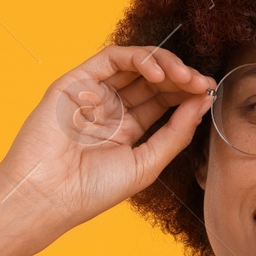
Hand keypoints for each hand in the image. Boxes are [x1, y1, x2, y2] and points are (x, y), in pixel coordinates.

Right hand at [0, 44, 215, 228]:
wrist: (46, 196)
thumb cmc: (91, 190)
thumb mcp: (146, 164)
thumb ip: (175, 133)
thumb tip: (203, 102)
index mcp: (126, 129)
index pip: (163, 101)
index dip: (187, 95)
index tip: (209, 93)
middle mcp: (110, 108)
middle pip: (153, 81)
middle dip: (181, 78)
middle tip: (202, 82)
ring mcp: (93, 93)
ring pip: (136, 65)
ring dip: (166, 65)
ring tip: (186, 76)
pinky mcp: (77, 81)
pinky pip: (112, 59)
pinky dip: (139, 59)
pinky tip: (159, 72)